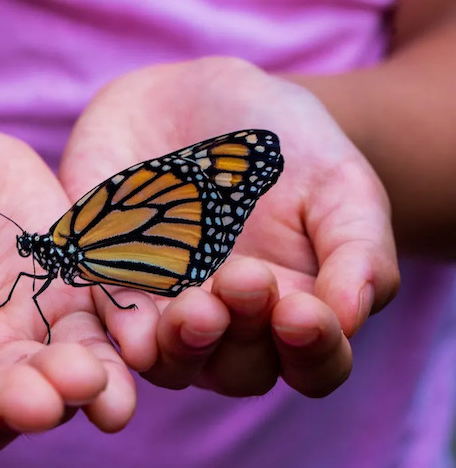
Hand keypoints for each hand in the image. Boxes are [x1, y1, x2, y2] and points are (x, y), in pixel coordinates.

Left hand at [60, 58, 399, 396]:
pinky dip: (121, 327)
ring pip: (172, 361)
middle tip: (243, 279)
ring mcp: (166, 309)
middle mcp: (229, 324)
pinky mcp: (110, 282)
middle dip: (242, 336)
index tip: (303, 312)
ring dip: (183, 345)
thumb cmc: (285, 145)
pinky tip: (133, 326)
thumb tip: (351, 317)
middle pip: (239, 371)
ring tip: (194, 308)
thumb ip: (358, 249)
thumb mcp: (339, 183)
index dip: (314, 351)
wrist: (198, 97)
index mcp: (293, 310)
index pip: (314, 364)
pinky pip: (110, 319)